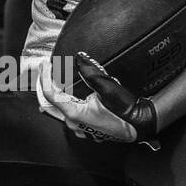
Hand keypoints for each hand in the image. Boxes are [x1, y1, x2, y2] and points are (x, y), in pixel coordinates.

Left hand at [37, 57, 157, 147]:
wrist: (140, 124)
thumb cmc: (125, 111)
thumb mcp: (107, 88)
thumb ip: (90, 72)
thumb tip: (80, 58)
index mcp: (74, 114)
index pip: (50, 93)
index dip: (45, 77)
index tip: (45, 64)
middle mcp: (73, 123)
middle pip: (52, 101)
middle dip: (47, 84)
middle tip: (45, 69)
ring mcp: (79, 127)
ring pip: (59, 108)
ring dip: (55, 93)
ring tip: (51, 78)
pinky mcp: (86, 127)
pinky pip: (68, 113)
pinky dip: (64, 101)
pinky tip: (65, 94)